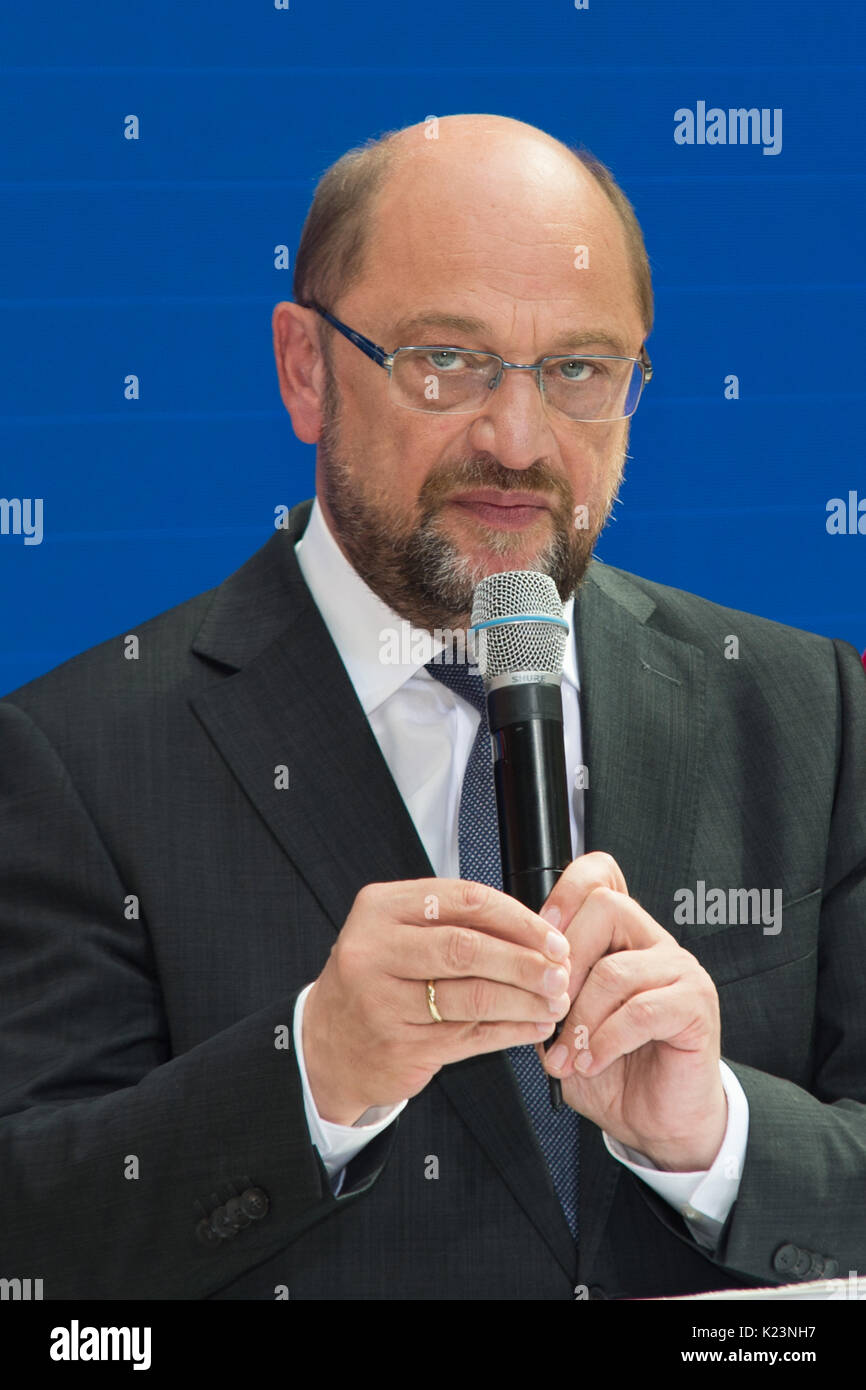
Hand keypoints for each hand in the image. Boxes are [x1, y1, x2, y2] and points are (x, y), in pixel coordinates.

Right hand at [303, 878, 571, 1124]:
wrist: (327, 1044)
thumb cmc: (376, 980)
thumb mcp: (399, 933)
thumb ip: (455, 923)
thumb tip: (536, 930)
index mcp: (381, 908)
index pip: (464, 901)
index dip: (517, 919)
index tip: (551, 936)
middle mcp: (375, 950)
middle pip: (468, 948)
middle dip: (525, 961)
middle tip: (560, 972)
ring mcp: (384, 1001)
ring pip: (473, 997)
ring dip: (525, 1000)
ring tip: (555, 1001)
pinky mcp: (401, 1046)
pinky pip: (471, 1035)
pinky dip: (511, 1031)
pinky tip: (533, 1026)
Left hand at [538, 853, 726, 1170]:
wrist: (658, 1123)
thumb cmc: (613, 1071)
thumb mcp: (564, 1026)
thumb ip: (545, 991)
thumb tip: (515, 970)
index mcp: (623, 938)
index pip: (603, 875)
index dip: (567, 892)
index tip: (536, 932)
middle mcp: (654, 944)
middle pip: (606, 908)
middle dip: (565, 963)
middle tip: (549, 1010)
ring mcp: (681, 972)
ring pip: (616, 969)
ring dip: (580, 1018)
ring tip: (566, 1055)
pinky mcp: (696, 1006)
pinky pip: (642, 1010)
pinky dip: (607, 1039)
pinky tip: (593, 1061)